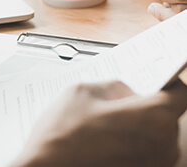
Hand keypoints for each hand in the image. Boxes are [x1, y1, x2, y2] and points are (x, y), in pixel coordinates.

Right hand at [12, 80, 186, 166]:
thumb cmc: (61, 136)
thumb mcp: (83, 92)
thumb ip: (112, 86)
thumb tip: (125, 91)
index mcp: (151, 119)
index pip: (180, 94)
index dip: (169, 82)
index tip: (157, 78)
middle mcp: (159, 147)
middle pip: (168, 115)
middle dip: (148, 103)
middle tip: (123, 97)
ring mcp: (150, 166)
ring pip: (157, 135)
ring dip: (139, 124)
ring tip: (110, 118)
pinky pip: (144, 152)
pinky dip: (132, 141)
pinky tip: (107, 136)